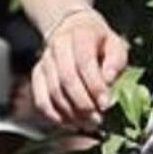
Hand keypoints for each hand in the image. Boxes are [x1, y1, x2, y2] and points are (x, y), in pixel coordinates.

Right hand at [31, 9, 128, 129]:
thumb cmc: (99, 43)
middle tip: (97, 119)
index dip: (95, 86)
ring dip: (71, 113)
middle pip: (66, 80)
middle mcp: (58, 46)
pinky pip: (41, 100)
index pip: (84, 62)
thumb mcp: (115, 45)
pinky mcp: (37, 75)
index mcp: (80, 35)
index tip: (105, 104)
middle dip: (83, 104)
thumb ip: (115, 62)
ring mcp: (45, 61)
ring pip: (53, 92)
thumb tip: (108, 81)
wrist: (74, 29)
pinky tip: (70, 122)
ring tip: (88, 124)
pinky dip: (55, 116)